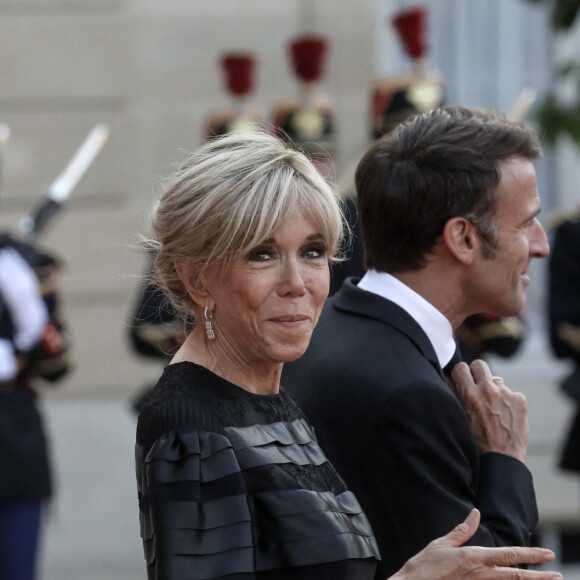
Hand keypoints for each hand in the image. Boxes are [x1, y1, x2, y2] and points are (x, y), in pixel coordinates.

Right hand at [390, 509, 560, 579]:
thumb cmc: (424, 567)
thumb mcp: (441, 544)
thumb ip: (462, 531)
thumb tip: (475, 513)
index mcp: (474, 558)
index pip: (509, 555)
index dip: (531, 554)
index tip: (549, 554)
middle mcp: (480, 575)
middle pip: (516, 576)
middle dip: (539, 576)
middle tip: (558, 575)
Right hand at [449, 359, 528, 460]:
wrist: (501, 459)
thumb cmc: (475, 441)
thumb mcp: (458, 417)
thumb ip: (453, 394)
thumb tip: (450, 378)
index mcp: (470, 394)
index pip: (461, 367)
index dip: (460, 375)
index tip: (461, 382)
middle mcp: (488, 390)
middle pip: (479, 365)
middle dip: (475, 373)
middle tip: (475, 386)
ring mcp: (506, 393)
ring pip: (495, 380)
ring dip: (492, 389)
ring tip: (491, 408)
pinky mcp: (519, 399)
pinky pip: (509, 392)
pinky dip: (506, 401)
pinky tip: (503, 415)